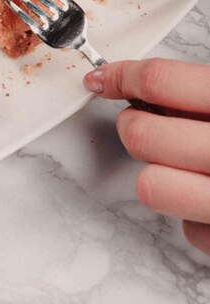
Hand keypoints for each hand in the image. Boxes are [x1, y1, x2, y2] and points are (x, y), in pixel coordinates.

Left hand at [83, 58, 209, 255]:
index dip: (121, 76)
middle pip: (139, 133)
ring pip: (149, 185)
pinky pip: (185, 228)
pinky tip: (205, 194)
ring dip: (155, 173)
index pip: (158, 80)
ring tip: (175, 163)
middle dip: (132, 126)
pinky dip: (189, 212)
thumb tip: (143, 84)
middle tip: (145, 123)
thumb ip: (197, 91)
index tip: (103, 78)